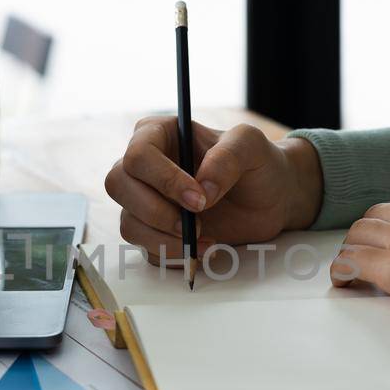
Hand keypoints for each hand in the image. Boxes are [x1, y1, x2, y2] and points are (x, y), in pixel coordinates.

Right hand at [104, 119, 322, 260]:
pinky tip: (203, 247)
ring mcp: (144, 201)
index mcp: (157, 134)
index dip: (164, 180)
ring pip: (128, 223)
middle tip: (197, 224)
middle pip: (119, 187)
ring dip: (165, 239)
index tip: (199, 200)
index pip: (138, 155)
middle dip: (156, 212)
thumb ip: (229, 155)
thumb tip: (202, 186)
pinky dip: (174, 255)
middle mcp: (142, 167)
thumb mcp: (251, 145)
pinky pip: (146, 250)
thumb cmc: (257, 163)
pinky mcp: (153, 232)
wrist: (270, 199)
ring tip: (206, 238)